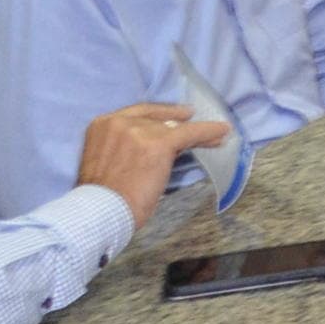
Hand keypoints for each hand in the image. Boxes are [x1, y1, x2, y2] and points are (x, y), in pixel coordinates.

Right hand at [72, 103, 232, 227]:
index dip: (159, 114)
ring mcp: (139, 131)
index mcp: (102, 125)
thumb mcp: (109, 162)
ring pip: (175, 128)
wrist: (102, 209)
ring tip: (216, 135)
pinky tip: (222, 131)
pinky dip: (209, 132)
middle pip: (157, 120)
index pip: (138, 115)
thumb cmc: (102, 197)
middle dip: (177, 123)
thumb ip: (127, 149)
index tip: (176, 115)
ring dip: (197, 133)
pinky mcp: (160, 143)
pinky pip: (190, 134)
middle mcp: (120, 122)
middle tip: (193, 121)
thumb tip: (158, 148)